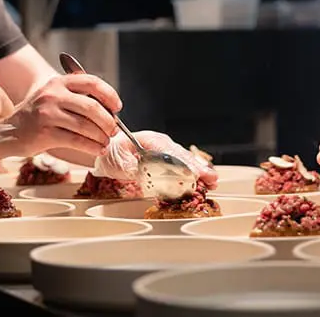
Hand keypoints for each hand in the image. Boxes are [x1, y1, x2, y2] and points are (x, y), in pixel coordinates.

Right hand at [7, 74, 120, 156]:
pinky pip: (76, 140)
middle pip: (92, 107)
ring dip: (101, 136)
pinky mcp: (44, 133)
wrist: (7, 132)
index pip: (92, 82)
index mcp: (59, 82)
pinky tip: (97, 150)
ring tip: (106, 142)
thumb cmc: (36, 116)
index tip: (118, 107)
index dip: (109, 94)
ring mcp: (47, 114)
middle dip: (108, 121)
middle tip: (114, 130)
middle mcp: (53, 95)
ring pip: (86, 126)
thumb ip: (77, 98)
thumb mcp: (53, 98)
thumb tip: (110, 112)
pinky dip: (91, 147)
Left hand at [93, 130, 217, 188]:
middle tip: (211, 178)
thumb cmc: (112, 154)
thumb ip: (133, 169)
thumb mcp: (118, 163)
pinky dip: (192, 172)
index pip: (171, 153)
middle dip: (198, 168)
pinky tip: (201, 180)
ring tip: (211, 180)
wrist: (108, 151)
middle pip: (182, 156)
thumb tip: (145, 174)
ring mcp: (165, 149)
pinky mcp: (165, 158)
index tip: (195, 173)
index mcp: (150, 140)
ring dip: (199, 170)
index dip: (184, 164)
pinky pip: (181, 164)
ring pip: (185, 159)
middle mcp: (161, 143)